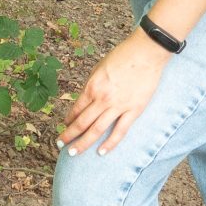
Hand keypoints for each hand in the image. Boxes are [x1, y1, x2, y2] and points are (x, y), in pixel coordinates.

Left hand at [58, 29, 168, 156]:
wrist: (146, 52)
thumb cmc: (122, 56)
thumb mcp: (99, 67)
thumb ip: (92, 85)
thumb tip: (85, 100)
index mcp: (92, 87)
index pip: (76, 109)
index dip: (68, 120)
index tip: (64, 126)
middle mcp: (102, 99)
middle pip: (81, 123)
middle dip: (69, 135)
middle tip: (60, 145)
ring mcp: (118, 106)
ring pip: (96, 130)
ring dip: (83, 143)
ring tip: (73, 153)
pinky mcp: (134, 110)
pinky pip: (120, 131)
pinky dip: (110, 143)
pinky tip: (101, 152)